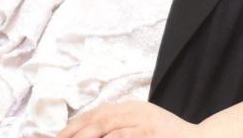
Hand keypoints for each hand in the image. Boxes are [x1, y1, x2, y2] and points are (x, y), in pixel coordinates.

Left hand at [57, 101, 198, 137]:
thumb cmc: (169, 137)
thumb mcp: (143, 126)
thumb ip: (120, 127)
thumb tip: (91, 133)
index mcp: (130, 108)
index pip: (95, 114)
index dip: (73, 126)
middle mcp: (135, 111)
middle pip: (97, 120)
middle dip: (74, 133)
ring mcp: (144, 122)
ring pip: (106, 127)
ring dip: (86, 137)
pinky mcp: (152, 132)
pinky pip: (124, 136)